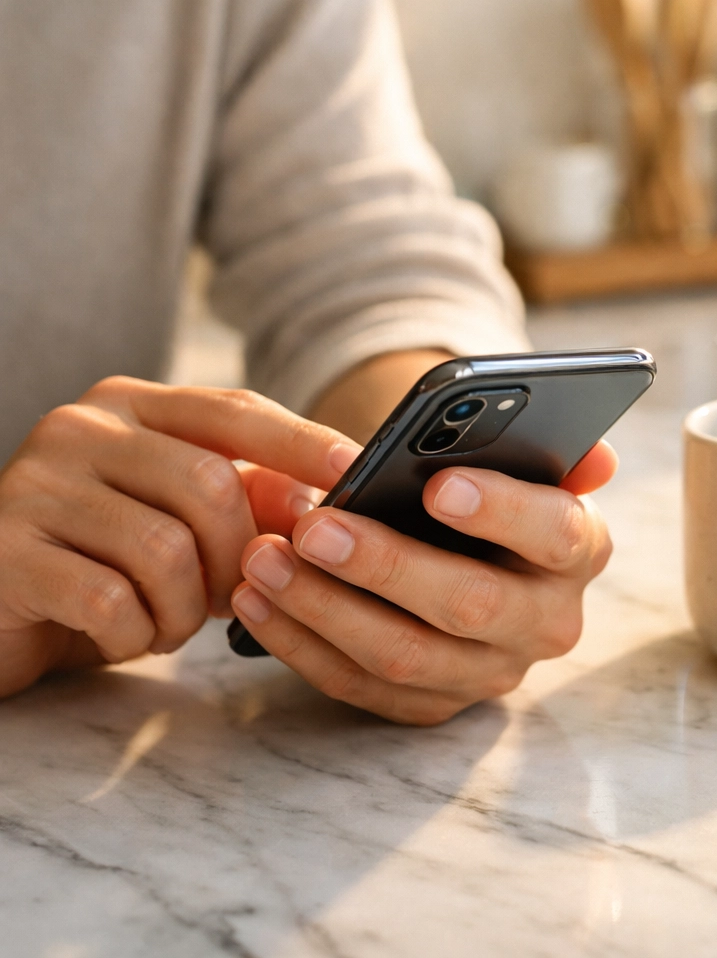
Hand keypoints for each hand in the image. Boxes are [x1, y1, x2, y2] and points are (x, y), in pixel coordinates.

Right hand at [0, 377, 359, 697]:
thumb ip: (249, 499)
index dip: (302, 442)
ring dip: (185, 607)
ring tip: (169, 622)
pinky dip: (137, 633)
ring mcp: (35, 484)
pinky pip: (109, 599)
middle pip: (209, 484)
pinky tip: (127, 634)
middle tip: (233, 595)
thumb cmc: (104, 560)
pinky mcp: (4, 550)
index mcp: (133, 406)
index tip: (357, 470)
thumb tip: (324, 505)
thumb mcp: (182, 522)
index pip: (235, 410)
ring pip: (165, 547)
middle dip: (239, 556)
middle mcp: (81, 428)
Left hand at [229, 441, 618, 724]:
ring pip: (404, 655)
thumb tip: (598, 458)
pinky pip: (360, 687)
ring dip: (325, 608)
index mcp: (578, 549)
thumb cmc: (488, 493)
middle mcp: (546, 621)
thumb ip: (551, 450)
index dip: (501, 511)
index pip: (555, 532)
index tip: (438, 485)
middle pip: (469, 604)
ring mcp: (489, 672)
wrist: (470, 552)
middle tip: (315, 527)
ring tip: (264, 559)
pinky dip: (302, 645)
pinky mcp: (433, 705)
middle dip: (385, 565)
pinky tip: (257, 602)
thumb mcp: (523, 463)